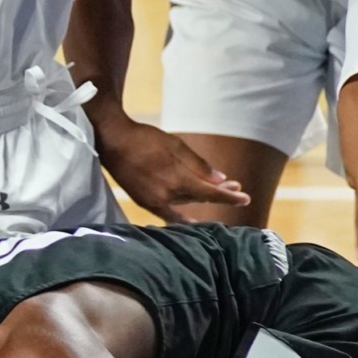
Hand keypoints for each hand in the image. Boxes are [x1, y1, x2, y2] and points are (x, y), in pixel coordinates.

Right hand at [100, 116, 249, 221]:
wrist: (112, 141)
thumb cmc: (145, 139)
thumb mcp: (175, 146)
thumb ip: (199, 165)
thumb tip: (220, 180)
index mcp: (177, 179)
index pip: (210, 193)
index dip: (229, 197)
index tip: (245, 198)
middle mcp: (167, 195)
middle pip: (199, 199)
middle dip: (218, 193)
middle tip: (236, 188)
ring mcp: (153, 201)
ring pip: (184, 204)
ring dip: (201, 199)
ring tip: (216, 192)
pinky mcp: (143, 202)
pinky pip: (167, 213)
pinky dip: (180, 215)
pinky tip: (190, 218)